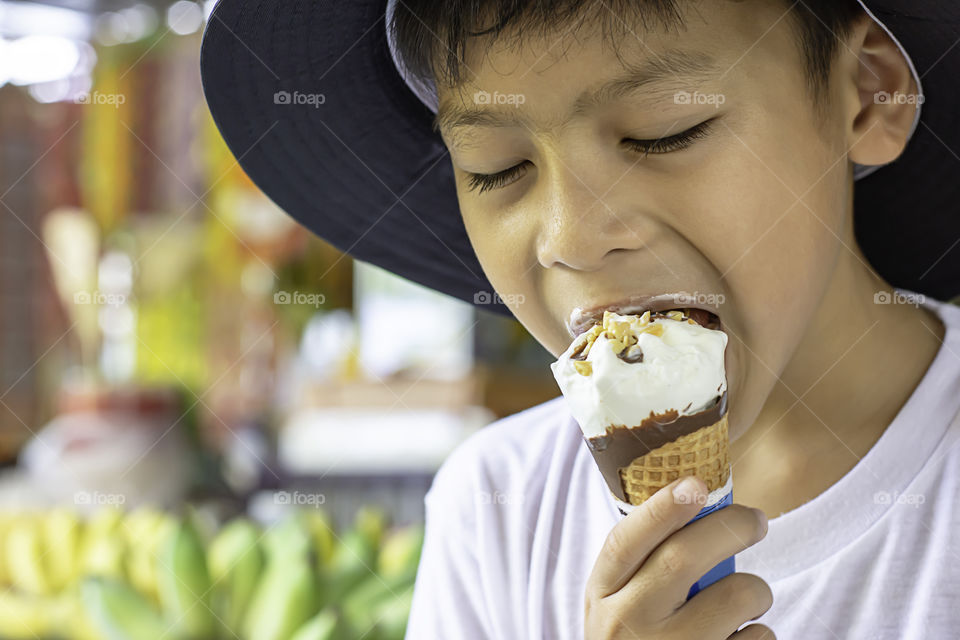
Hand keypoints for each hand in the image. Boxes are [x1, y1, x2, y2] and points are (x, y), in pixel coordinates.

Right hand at [585, 475, 773, 638]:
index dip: (662, 508)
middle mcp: (627, 625)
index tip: (696, 483)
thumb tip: (695, 504)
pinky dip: (760, 635)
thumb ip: (638, 568)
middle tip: (757, 520)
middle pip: (683, 557)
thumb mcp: (615, 607)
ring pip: (736, 595)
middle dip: (730, 527)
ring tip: (747, 600)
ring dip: (756, 589)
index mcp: (601, 596)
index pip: (626, 541)